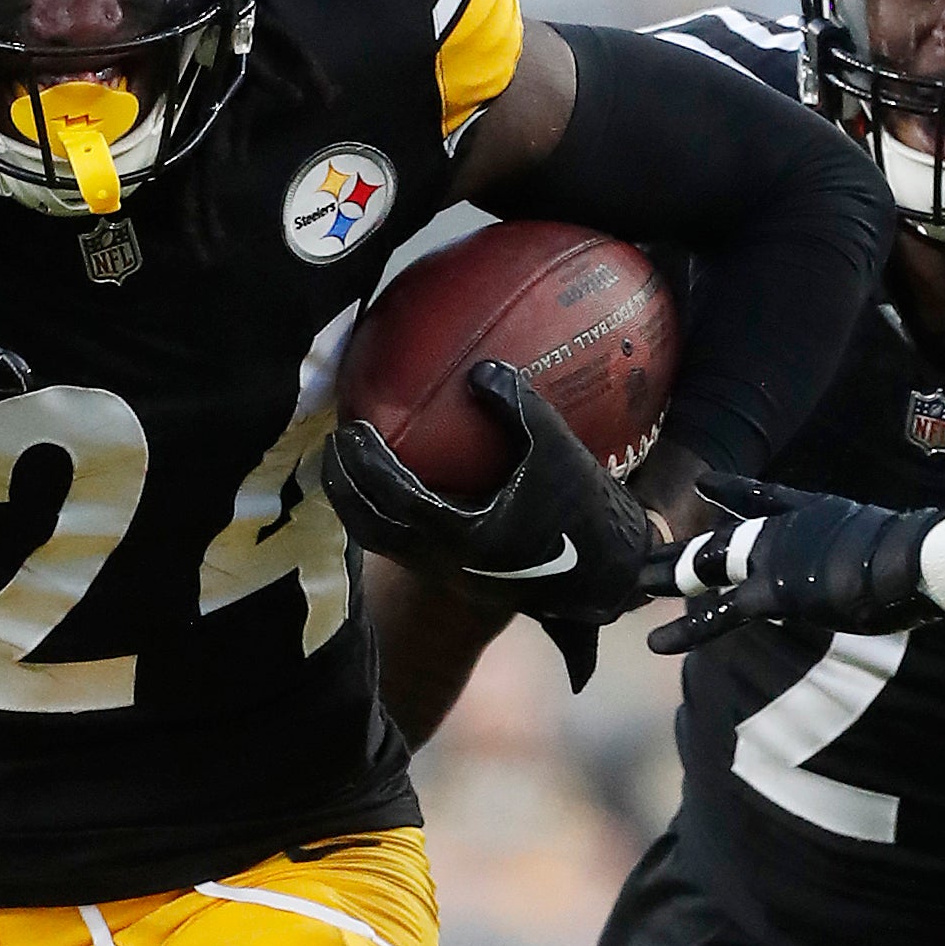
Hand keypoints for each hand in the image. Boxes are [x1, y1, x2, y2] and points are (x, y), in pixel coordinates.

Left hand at [322, 363, 653, 688]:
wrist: (609, 575)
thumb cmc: (587, 513)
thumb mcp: (560, 452)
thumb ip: (519, 407)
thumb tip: (481, 368)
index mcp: (464, 536)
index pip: (393, 499)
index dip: (365, 465)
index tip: (350, 429)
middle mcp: (446, 563)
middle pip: (370, 529)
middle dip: (343, 486)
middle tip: (335, 443)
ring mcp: (448, 575)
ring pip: (381, 544)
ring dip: (356, 506)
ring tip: (347, 467)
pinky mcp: (458, 577)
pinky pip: (402, 547)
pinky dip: (382, 518)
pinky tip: (390, 488)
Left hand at [641, 474, 944, 653]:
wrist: (919, 558)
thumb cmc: (924, 556)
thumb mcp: (899, 542)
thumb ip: (882, 550)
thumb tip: (911, 559)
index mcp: (814, 513)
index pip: (764, 498)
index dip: (731, 492)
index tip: (704, 483)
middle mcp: (786, 529)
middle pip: (720, 537)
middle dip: (679, 548)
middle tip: (640, 552)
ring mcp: (775, 557)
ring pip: (705, 567)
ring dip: (665, 578)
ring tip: (628, 587)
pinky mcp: (774, 592)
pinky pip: (717, 614)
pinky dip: (686, 630)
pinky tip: (655, 643)